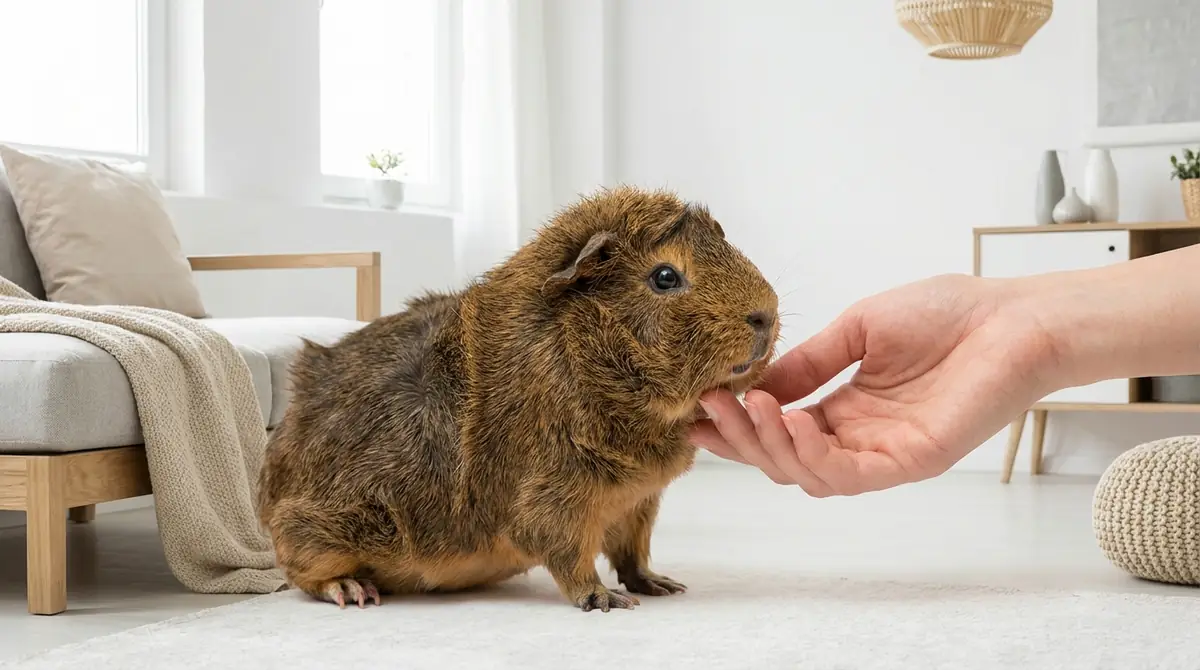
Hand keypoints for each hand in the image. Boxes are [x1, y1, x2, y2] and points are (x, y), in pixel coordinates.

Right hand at [690, 274, 1059, 495]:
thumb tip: (753, 383)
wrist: (1014, 318)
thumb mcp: (858, 330)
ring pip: (807, 474)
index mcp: (845, 408)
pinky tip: (793, 421)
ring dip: (769, 445)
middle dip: (739, 438)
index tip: (694, 409)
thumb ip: (809, 362)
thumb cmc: (947, 314)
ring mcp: (884, 454)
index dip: (735, 425)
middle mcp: (859, 437)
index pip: (778, 429)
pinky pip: (849, 475)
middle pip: (783, 458)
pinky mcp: (911, 461)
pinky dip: (813, 455)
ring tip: (747, 407)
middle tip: (708, 407)